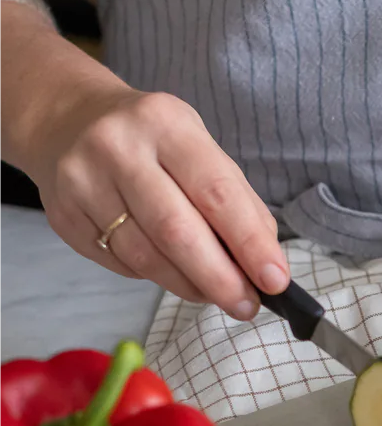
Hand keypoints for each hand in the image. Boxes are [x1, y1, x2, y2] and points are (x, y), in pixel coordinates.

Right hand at [3, 7, 288, 320]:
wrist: (65, 120)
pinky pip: (120, 264)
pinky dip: (154, 276)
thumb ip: (237, 203)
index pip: (217, 192)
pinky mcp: (63, 215)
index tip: (275, 279)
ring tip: (213, 293)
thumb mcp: (199, 150)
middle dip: (221, 279)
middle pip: (177, 232)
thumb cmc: (151, 143)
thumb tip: (268, 264)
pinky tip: (169, 270)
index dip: (249, 243)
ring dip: (190, 286)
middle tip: (247, 305)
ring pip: (146, 257)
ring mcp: (84, 181)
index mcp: (166, 124)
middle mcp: (119, 148)